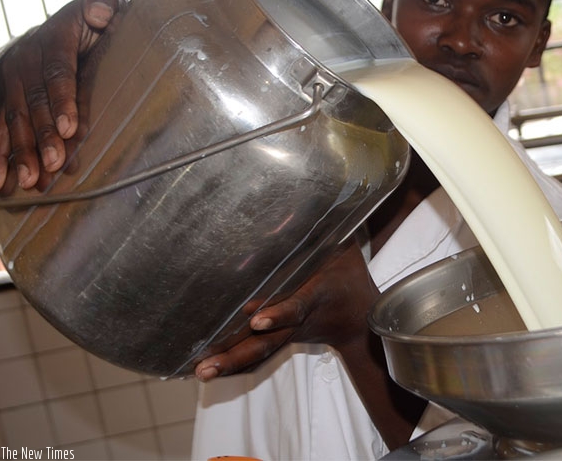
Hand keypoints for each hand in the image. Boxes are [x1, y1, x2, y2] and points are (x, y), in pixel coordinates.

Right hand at [0, 0, 125, 189]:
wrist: (67, 22)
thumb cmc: (95, 22)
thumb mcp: (104, 7)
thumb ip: (104, 5)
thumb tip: (100, 12)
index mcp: (54, 37)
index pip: (57, 72)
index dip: (62, 100)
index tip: (69, 129)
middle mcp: (26, 56)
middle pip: (32, 101)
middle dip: (40, 135)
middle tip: (51, 164)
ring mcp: (10, 75)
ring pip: (12, 116)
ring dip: (18, 150)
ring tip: (27, 180)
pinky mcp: (3, 93)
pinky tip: (2, 180)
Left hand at [194, 238, 376, 380]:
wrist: (359, 320)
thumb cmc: (349, 276)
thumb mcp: (344, 247)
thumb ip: (327, 226)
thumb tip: (316, 189)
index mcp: (317, 294)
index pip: (298, 306)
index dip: (279, 314)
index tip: (256, 319)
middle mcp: (300, 320)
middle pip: (268, 343)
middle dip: (237, 355)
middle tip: (207, 366)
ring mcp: (289, 334)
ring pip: (260, 353)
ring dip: (230, 364)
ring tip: (201, 372)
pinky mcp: (282, 340)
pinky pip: (258, 355)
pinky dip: (234, 364)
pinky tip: (206, 368)